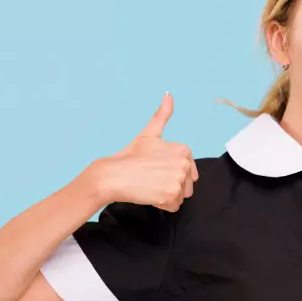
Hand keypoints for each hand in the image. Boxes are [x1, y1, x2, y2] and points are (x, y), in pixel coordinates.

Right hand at [89, 92, 198, 211]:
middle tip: (152, 178)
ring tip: (150, 185)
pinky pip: (174, 206)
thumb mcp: (149, 134)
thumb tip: (169, 94)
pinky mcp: (171, 193)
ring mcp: (178, 178)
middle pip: (187, 185)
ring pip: (181, 197)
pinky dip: (162, 205)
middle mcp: (184, 163)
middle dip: (170, 186)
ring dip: (166, 196)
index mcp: (183, 149)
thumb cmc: (129, 156)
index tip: (155, 169)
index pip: (189, 172)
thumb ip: (162, 115)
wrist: (112, 175)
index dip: (170, 174)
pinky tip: (149, 194)